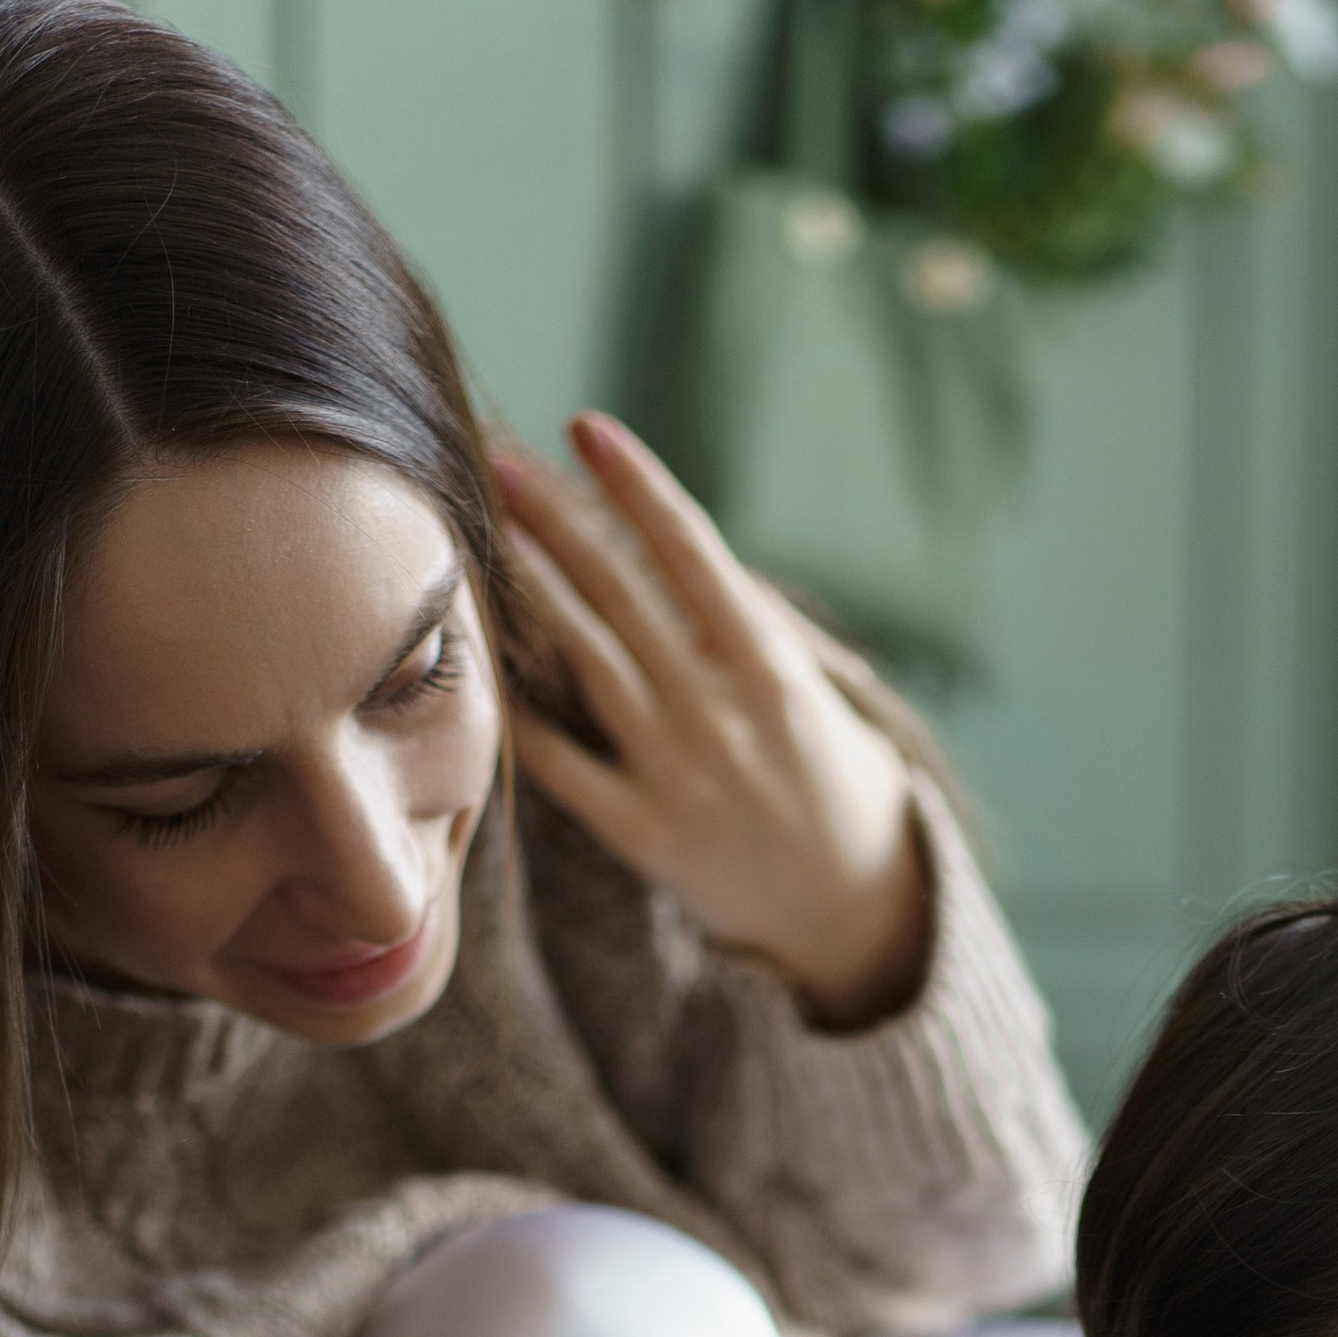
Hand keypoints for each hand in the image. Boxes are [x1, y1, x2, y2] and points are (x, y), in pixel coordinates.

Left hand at [496, 414, 928, 1020]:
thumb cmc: (839, 780)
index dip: (635, 483)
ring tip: (487, 530)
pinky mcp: (646, 835)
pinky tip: (483, 662)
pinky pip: (564, 765)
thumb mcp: (820, 692)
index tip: (587, 426)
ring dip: (532, 588)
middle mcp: (724, 713)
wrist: (854, 910)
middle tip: (499, 455)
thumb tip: (672, 545)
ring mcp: (681, 775)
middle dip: (557, 517)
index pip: (694, 550)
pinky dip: (522, 715)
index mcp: (775, 667)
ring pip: (587, 661)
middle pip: (623, 591)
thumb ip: (751, 626)